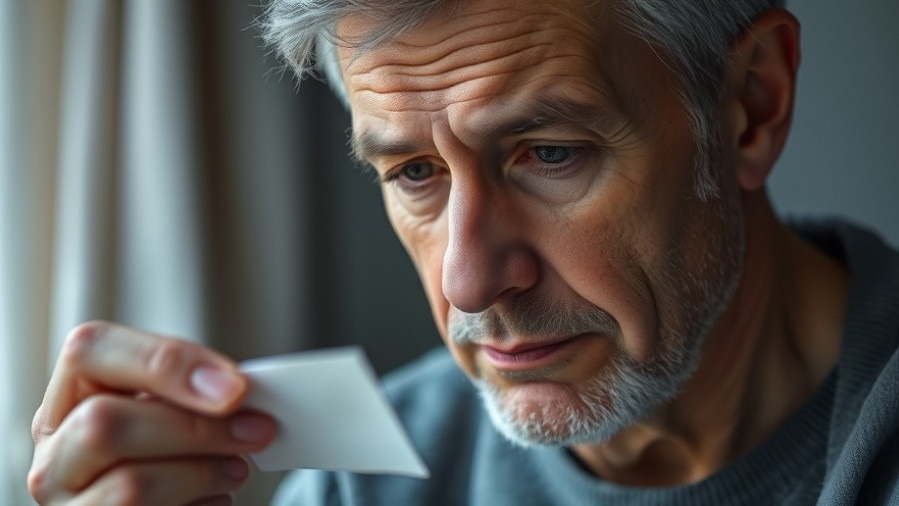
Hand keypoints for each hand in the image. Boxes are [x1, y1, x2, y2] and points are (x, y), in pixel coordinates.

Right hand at [28, 321, 276, 504]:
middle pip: (105, 423)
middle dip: (195, 426)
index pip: (89, 351)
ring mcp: (66, 505)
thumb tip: (238, 390)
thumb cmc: (167, 456)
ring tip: (237, 469)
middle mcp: (54, 455)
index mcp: (68, 400)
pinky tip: (217, 498)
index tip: (235, 387)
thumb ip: (190, 391)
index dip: (165, 362)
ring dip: (202, 473)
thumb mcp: (168, 412)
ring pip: (130, 485)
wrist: (156, 505)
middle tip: (257, 430)